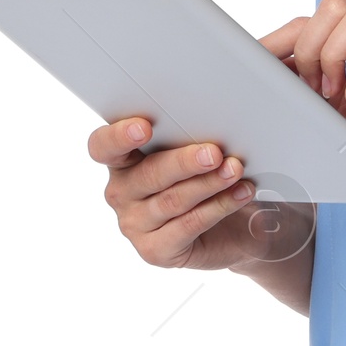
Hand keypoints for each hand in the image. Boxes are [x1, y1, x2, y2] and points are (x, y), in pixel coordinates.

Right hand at [89, 117, 307, 274]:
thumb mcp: (201, 146)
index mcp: (123, 159)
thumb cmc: (213, 174)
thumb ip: (196, 126)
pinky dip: (219, 207)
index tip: (145, 126)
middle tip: (214, 152)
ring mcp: (135, 224)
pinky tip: (241, 193)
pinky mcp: (155, 251)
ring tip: (236, 169)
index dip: (119, 136)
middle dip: (184, 161)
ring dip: (208, 183)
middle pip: (147, 174)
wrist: (239, 224)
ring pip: (172, 201)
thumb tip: (223, 95)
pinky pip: (187, 226)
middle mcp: (122, 192)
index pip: (103, 146)